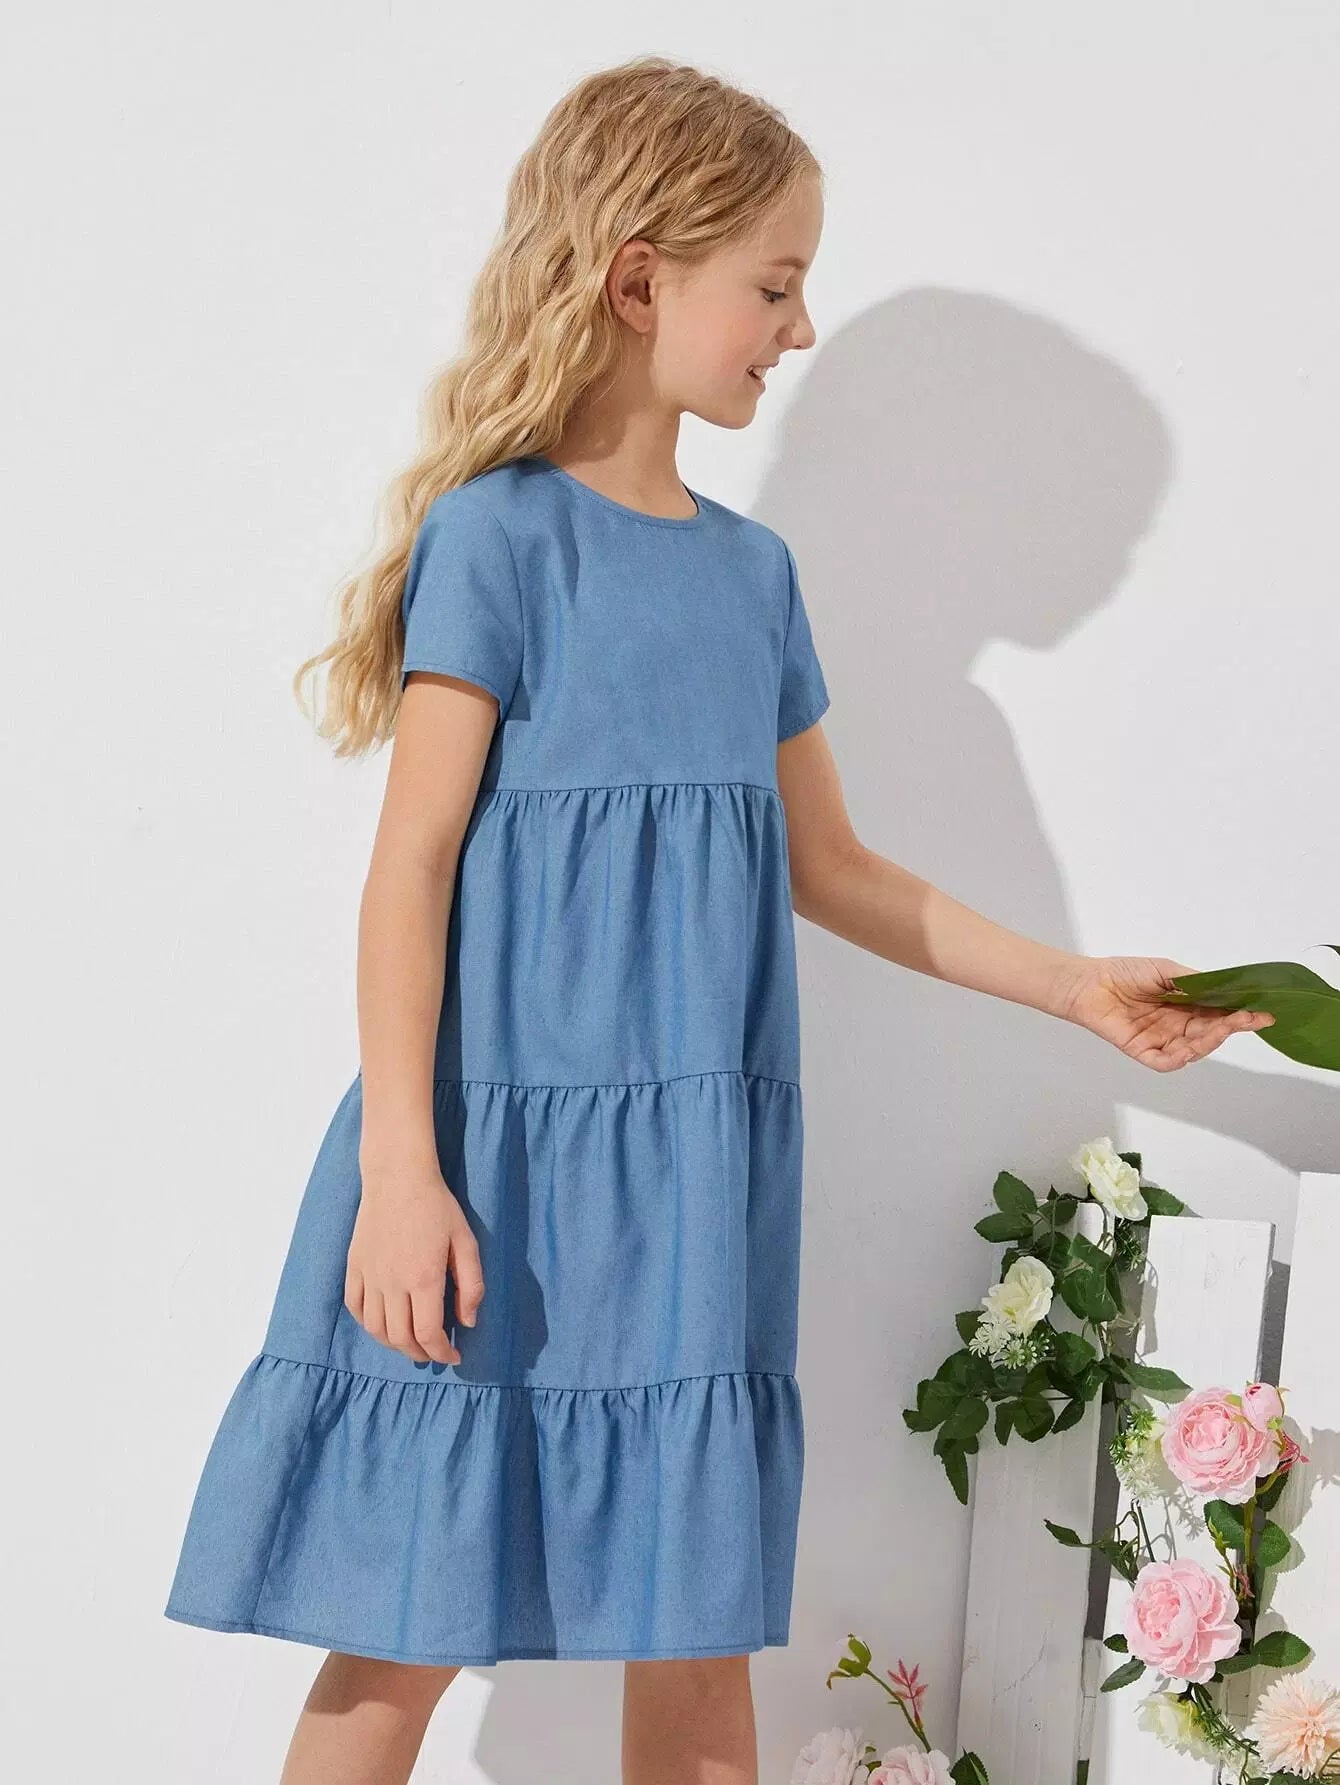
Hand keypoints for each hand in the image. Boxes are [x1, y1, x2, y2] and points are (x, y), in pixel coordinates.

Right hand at [345, 1163, 484, 1363]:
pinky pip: (355, 1307)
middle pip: (400, 1338)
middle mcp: (392, 1283)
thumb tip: (467, 1322)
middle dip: (420, 1353)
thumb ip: (471, 1285)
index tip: (454, 1356)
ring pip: (375, 1329)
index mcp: (423, 1278)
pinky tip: (383, 1324)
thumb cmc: (437, 1207)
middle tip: (434, 1353)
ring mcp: (369, 1275)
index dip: (441, 1353)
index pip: (428, 1334)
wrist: (398, 1178)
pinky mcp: (354, 1266)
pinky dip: (368, 1324)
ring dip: (394, 1344)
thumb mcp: (466, 1242)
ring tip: (411, 1344)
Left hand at [1055, 954, 1274, 1071]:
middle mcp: (1177, 1026)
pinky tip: (1189, 1050)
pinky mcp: (1142, 1051)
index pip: (1218, 1014)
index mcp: (1185, 1006)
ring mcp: (1161, 1040)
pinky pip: (1165, 1062)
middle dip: (1230, 1027)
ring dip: (1209, 1041)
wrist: (1088, 982)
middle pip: (1210, 1033)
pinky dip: (1179, 1059)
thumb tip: (1223, 988)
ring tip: (1221, 1028)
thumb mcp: (1165, 970)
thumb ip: (1193, 981)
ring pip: (1193, 1049)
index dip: (1239, 1015)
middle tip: (1246, 1019)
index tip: (1262, 1013)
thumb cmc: (1124, 973)